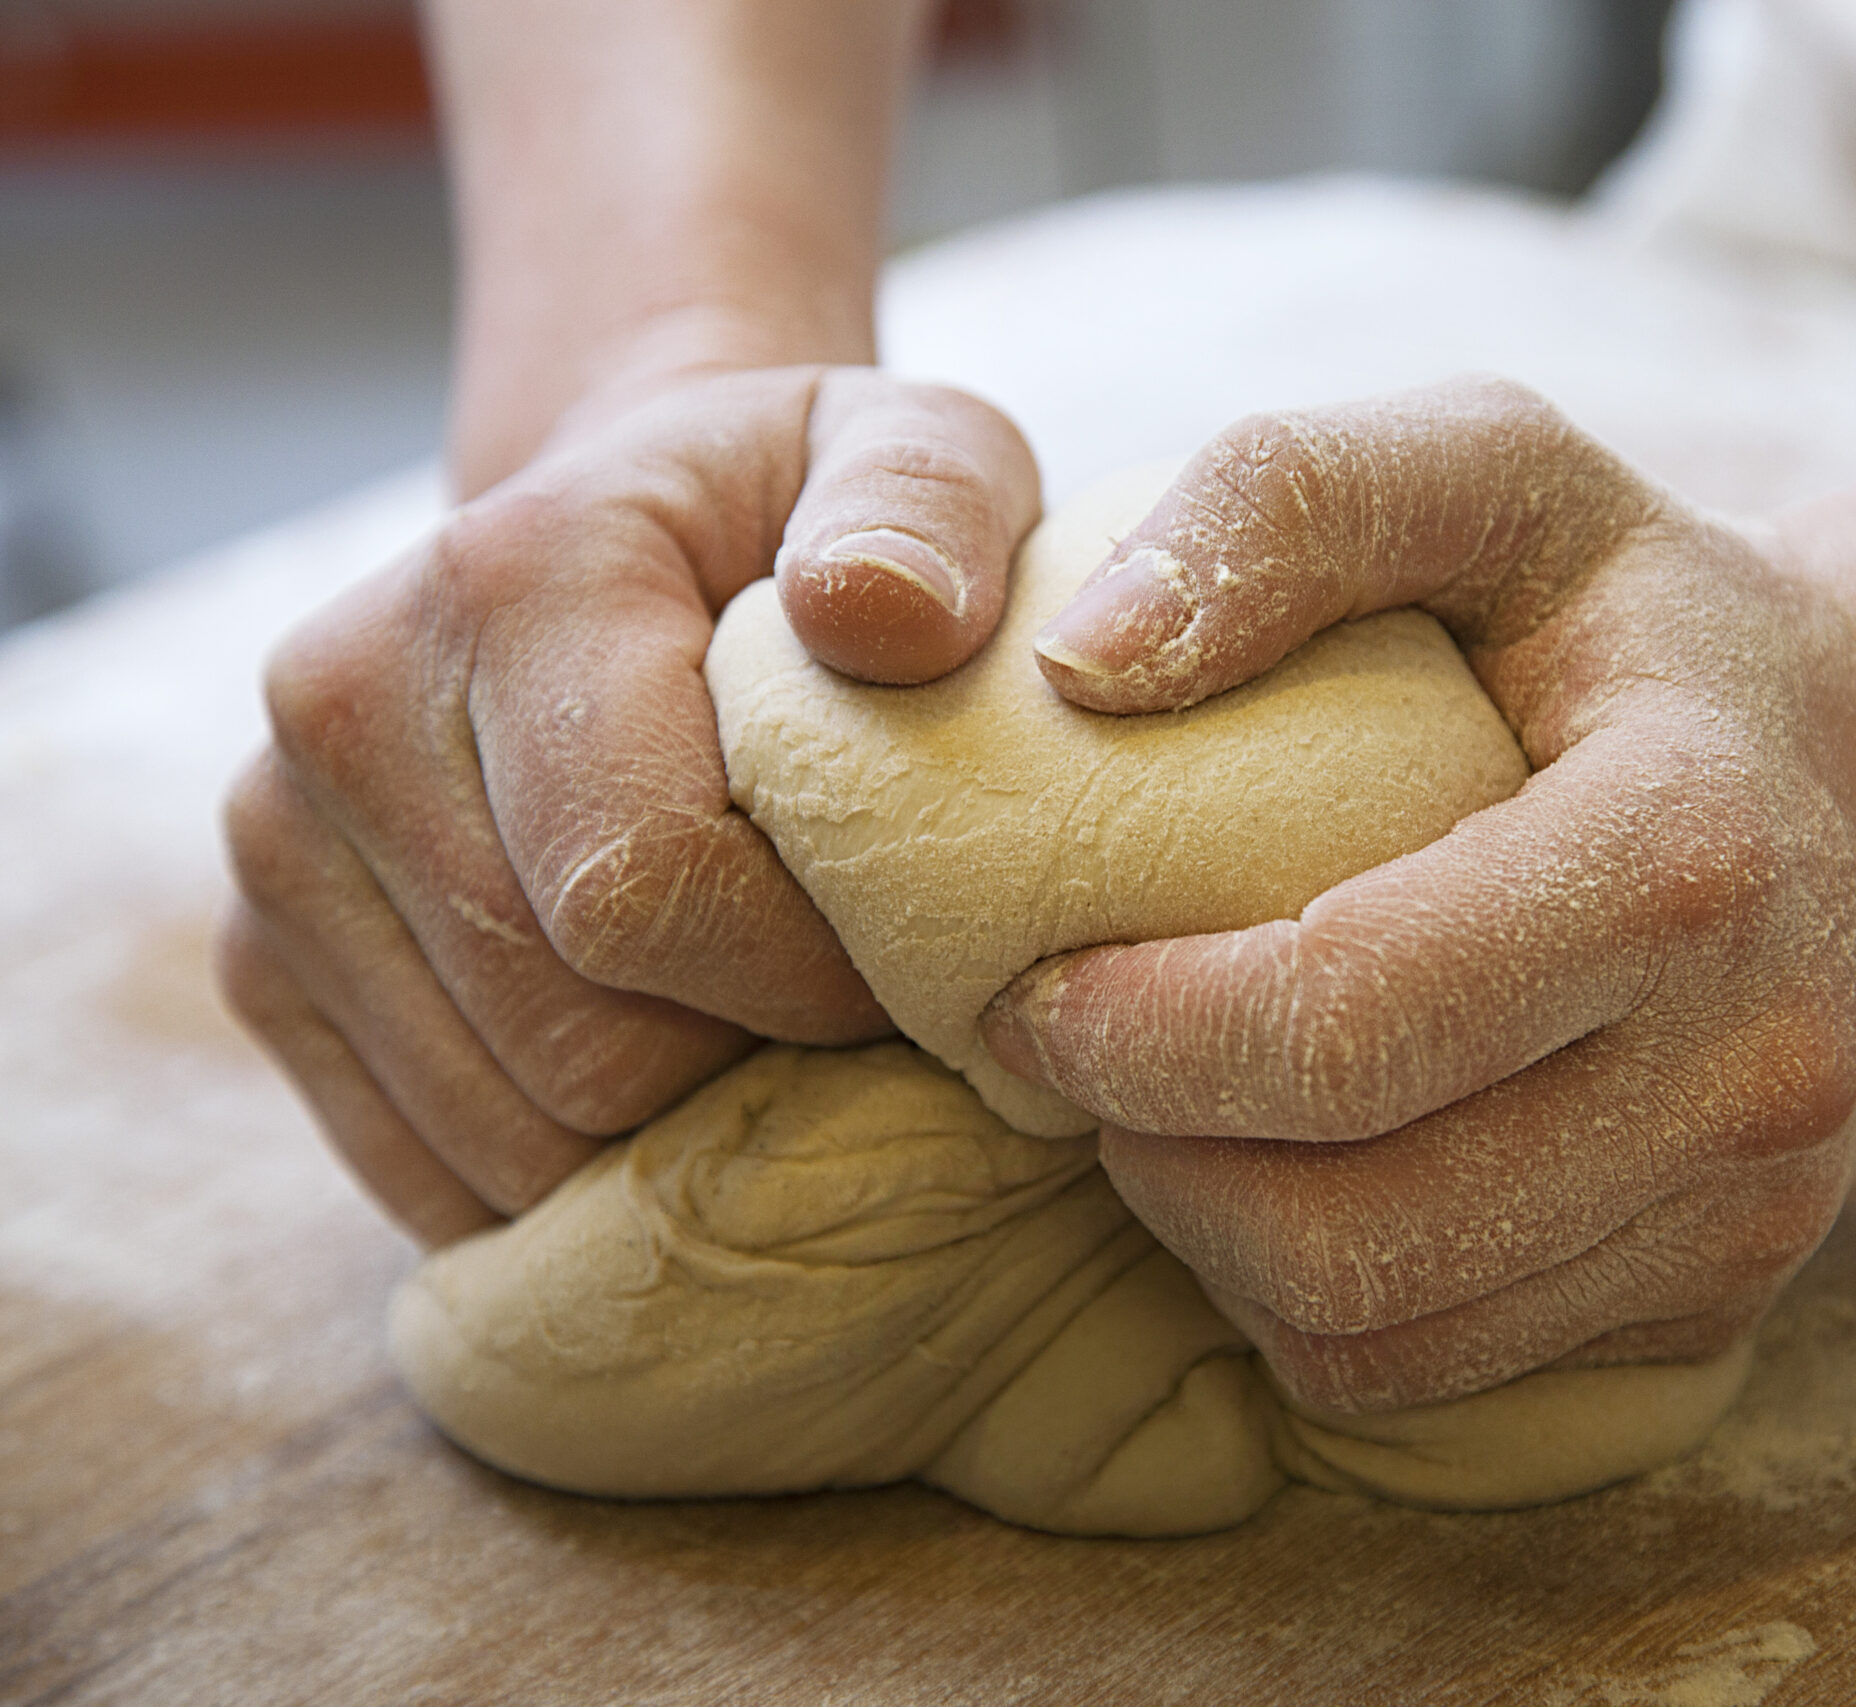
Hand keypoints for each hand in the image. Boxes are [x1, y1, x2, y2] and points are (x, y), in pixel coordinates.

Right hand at [221, 365, 1040, 1244]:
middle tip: (844, 1006)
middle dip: (750, 1063)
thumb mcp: (920, 460)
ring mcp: (279, 843)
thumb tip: (877, 615)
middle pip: (577, 1044)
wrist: (627, 532)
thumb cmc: (802, 520)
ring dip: (672, 1132)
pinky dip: (575, 1176)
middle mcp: (344, 706)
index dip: (806, 977)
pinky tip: (662, 1072)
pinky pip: (433, 1173)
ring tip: (756, 1022)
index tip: (902, 951)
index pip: (642, 890)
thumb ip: (932, 512)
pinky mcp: (262, 960)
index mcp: (509, 583)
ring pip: (509, 1134)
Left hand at [979, 378, 1855, 1412]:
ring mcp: (1749, 1215)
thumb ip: (1290, 498)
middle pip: (1348, 1231)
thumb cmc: (1657, 621)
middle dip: (1148, 1160)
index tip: (1031, 981)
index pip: (1347, 1021)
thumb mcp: (1503, 474)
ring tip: (1170, 1110)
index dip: (1136, 1030)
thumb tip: (1075, 667)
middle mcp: (1747, 1070)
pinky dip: (1315, 1302)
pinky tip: (1290, 1171)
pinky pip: (1443, 1375)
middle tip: (1078, 1056)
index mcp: (1685, 854)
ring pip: (1378, 1337)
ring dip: (1210, 1243)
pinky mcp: (1722, 1302)